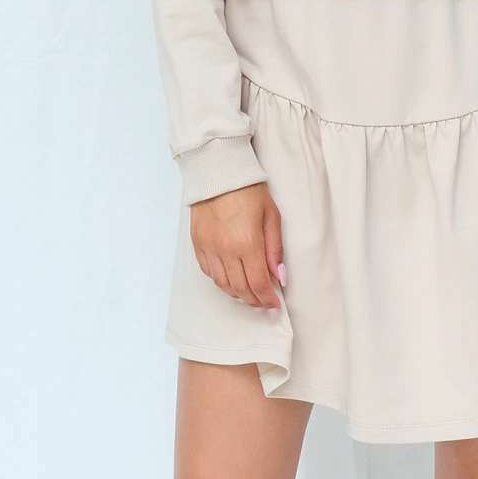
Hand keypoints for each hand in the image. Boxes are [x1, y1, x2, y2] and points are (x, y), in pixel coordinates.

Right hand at [190, 182, 285, 310]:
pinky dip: (221, 281)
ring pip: (222, 284)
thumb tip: (279, 277)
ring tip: (249, 295)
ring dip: (237, 294)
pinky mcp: (197, 244)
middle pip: (240, 289)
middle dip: (254, 301)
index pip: (258, 284)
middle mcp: (225, 250)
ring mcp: (209, 248)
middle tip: (264, 304)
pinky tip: (230, 280)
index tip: (275, 306)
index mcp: (247, 244)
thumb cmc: (249, 190)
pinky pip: (208, 272)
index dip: (268, 300)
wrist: (219, 172)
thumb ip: (275, 249)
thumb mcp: (271, 216)